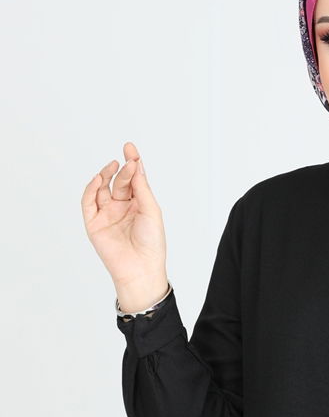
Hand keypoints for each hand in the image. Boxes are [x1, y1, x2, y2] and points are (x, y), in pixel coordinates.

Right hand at [81, 141, 167, 300]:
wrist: (140, 268)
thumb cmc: (152, 243)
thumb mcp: (151, 211)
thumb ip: (142, 188)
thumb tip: (135, 166)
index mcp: (138, 206)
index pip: (133, 180)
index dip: (132, 163)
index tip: (130, 148)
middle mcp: (121, 208)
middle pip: (119, 182)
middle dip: (124, 170)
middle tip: (128, 160)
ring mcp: (106, 215)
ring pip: (102, 189)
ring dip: (106, 175)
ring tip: (113, 167)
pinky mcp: (93, 223)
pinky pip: (88, 201)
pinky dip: (91, 188)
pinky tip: (99, 179)